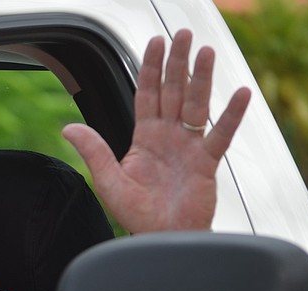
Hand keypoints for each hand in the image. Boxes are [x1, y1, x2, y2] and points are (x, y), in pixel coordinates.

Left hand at [62, 29, 250, 232]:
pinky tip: (239, 93)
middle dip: (177, 63)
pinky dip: (231, 115)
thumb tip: (68, 128)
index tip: (155, 43)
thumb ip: (94, 151)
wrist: (160, 238)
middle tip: (182, 35)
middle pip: (173, 91)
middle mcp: (168, 137)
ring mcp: (189, 147)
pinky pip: (220, 134)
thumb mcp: (108, 181)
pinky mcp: (206, 163)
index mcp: (145, 138)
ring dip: (202, 78)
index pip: (146, 94)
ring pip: (196, 105)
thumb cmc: (136, 214)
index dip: (150, 68)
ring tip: (205, 52)